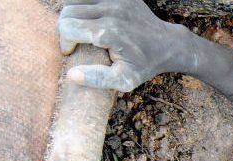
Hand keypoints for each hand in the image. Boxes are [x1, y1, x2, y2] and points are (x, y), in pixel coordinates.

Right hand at [57, 0, 187, 91]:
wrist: (167, 44)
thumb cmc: (144, 65)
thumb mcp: (125, 80)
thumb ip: (98, 79)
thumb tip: (71, 75)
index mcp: (108, 32)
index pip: (67, 28)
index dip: (65, 42)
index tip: (71, 51)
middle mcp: (110, 11)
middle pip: (68, 12)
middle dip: (65, 28)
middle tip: (74, 41)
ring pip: (74, 0)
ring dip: (72, 15)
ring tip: (79, 29)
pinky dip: (82, 5)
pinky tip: (88, 18)